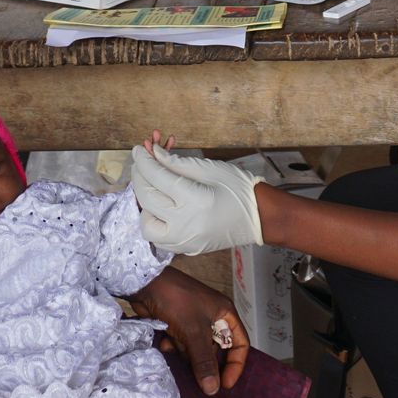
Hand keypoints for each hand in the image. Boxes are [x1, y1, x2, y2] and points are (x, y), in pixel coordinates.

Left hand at [128, 267, 249, 395]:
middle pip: (216, 349)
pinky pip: (181, 344)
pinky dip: (174, 346)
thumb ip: (204, 362)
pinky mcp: (177, 324)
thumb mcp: (194, 333)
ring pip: (197, 349)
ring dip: (186, 354)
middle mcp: (212, 317)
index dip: (235, 365)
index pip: (239, 344)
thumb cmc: (176, 300)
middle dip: (206, 363)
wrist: (144, 283)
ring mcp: (193, 320)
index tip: (225, 384)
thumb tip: (213, 389)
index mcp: (225, 314)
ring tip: (177, 351)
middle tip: (199, 380)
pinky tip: (165, 342)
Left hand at [129, 140, 263, 254]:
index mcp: (194, 200)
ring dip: (144, 204)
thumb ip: (176, 162)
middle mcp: (186, 225)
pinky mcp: (187, 248)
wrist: (259, 217)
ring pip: (147, 225)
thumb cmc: (238, 188)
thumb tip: (152, 153)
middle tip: (142, 161)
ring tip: (155, 187)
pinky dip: (155, 220)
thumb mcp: (209, 168)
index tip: (138, 148)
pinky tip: (162, 205)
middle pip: (146, 199)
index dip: (144, 160)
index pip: (156, 178)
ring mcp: (185, 241)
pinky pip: (160, 238)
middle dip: (139, 176)